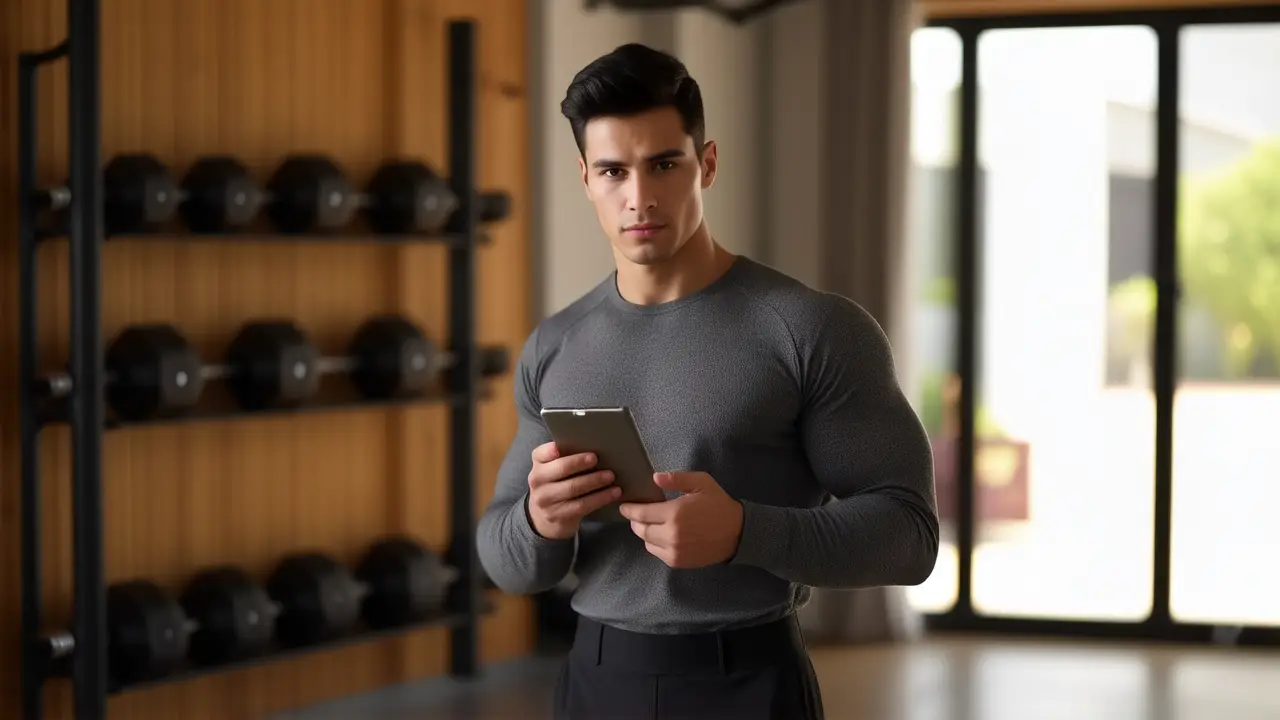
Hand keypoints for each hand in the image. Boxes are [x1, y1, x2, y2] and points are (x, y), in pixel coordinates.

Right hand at [526, 442, 620, 539]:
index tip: (561, 447)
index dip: (550, 450)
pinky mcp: (557, 515)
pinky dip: (600, 498)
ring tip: (610, 476)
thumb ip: (565, 459)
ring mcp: (545, 500)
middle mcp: (537, 481)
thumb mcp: (553, 471)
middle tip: (596, 458)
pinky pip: (582, 505)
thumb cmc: (556, 485)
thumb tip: (595, 447)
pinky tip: (612, 493)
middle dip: (580, 462)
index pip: (541, 453)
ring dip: (595, 481)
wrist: (544, 517)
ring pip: (573, 488)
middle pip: (560, 469)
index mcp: (538, 464)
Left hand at [618, 472, 743, 568]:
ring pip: (646, 542)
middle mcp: (670, 535)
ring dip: (645, 532)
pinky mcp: (678, 562)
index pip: (641, 513)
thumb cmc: (718, 504)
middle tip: (637, 513)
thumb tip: (655, 478)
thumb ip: (676, 479)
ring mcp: (674, 551)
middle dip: (635, 521)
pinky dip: (655, 544)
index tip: (624, 506)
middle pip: (640, 530)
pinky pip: (657, 553)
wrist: (737, 533)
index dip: (629, 509)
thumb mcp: (701, 483)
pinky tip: (662, 535)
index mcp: (674, 513)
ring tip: (651, 523)